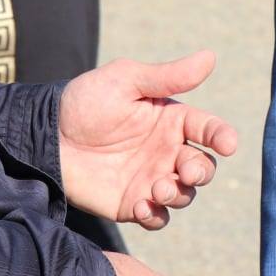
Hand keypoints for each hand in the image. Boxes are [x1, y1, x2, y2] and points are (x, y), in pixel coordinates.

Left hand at [58, 51, 237, 230]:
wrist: (47, 136)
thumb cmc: (86, 102)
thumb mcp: (126, 80)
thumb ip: (168, 76)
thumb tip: (210, 57)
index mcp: (171, 120)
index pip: (208, 130)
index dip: (222, 137)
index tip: (228, 144)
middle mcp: (166, 151)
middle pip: (203, 167)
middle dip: (202, 172)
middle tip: (185, 171)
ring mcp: (151, 179)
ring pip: (185, 194)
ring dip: (180, 194)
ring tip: (159, 188)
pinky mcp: (132, 203)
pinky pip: (158, 218)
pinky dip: (158, 216)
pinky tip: (144, 206)